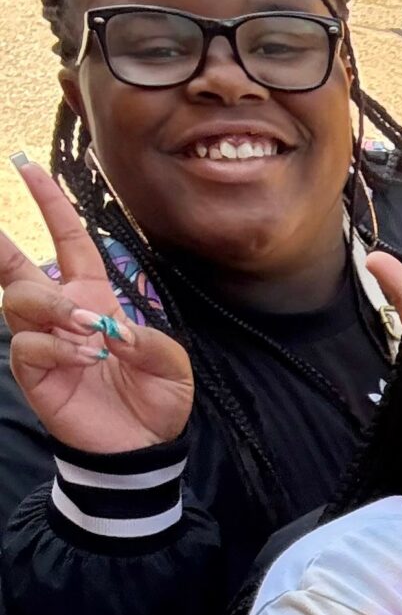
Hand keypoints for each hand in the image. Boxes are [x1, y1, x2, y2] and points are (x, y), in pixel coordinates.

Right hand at [0, 159, 192, 453]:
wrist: (142, 449)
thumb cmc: (155, 401)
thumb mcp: (172, 365)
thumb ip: (150, 342)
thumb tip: (113, 330)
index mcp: (93, 297)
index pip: (67, 240)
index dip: (51, 204)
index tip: (28, 166)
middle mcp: (61, 314)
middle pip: (17, 267)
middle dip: (2, 246)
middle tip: (7, 239)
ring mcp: (44, 343)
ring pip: (19, 300)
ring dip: (52, 308)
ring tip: (87, 331)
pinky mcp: (36, 374)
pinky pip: (27, 346)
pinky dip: (55, 346)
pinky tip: (83, 357)